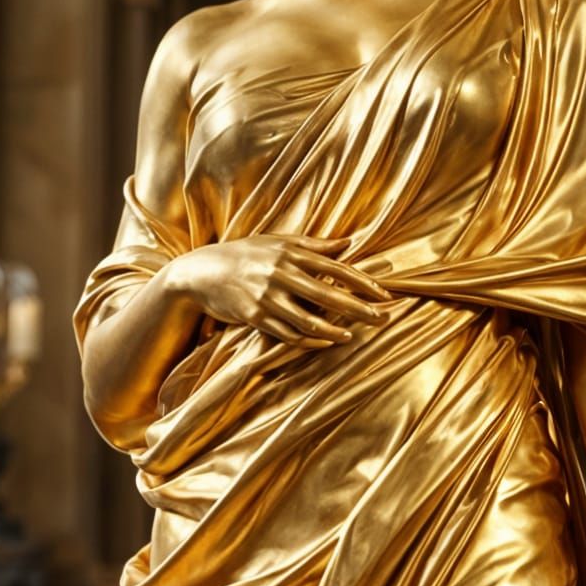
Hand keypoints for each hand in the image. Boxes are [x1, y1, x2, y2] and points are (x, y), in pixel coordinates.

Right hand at [165, 235, 390, 347]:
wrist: (200, 271)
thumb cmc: (244, 254)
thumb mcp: (277, 242)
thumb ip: (313, 245)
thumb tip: (348, 243)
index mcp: (290, 252)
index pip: (335, 268)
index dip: (362, 282)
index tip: (384, 293)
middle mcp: (281, 273)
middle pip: (328, 293)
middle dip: (358, 307)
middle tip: (383, 317)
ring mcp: (267, 296)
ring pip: (308, 318)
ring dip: (334, 329)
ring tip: (353, 335)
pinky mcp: (254, 316)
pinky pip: (287, 333)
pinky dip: (308, 339)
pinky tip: (326, 342)